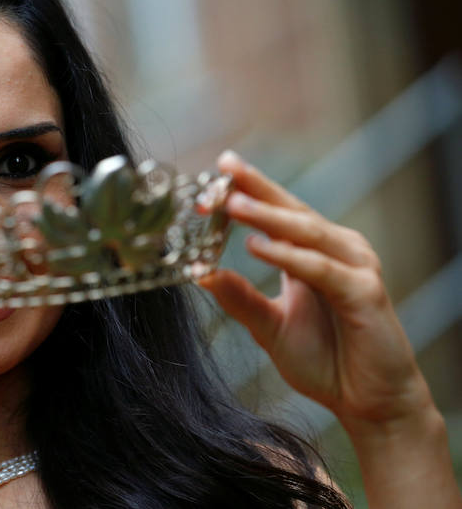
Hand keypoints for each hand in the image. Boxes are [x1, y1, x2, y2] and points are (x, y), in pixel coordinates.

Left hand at [199, 151, 433, 431]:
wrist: (369, 403)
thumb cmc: (324, 360)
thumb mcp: (269, 326)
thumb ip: (239, 298)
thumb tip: (200, 271)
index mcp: (313, 253)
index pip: (278, 212)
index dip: (249, 189)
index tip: (216, 170)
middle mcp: (337, 251)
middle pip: (291, 210)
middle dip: (255, 187)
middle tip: (223, 167)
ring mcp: (355, 268)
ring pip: (306, 233)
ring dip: (268, 216)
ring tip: (232, 203)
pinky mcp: (365, 293)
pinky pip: (320, 269)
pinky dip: (289, 256)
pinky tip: (257, 245)